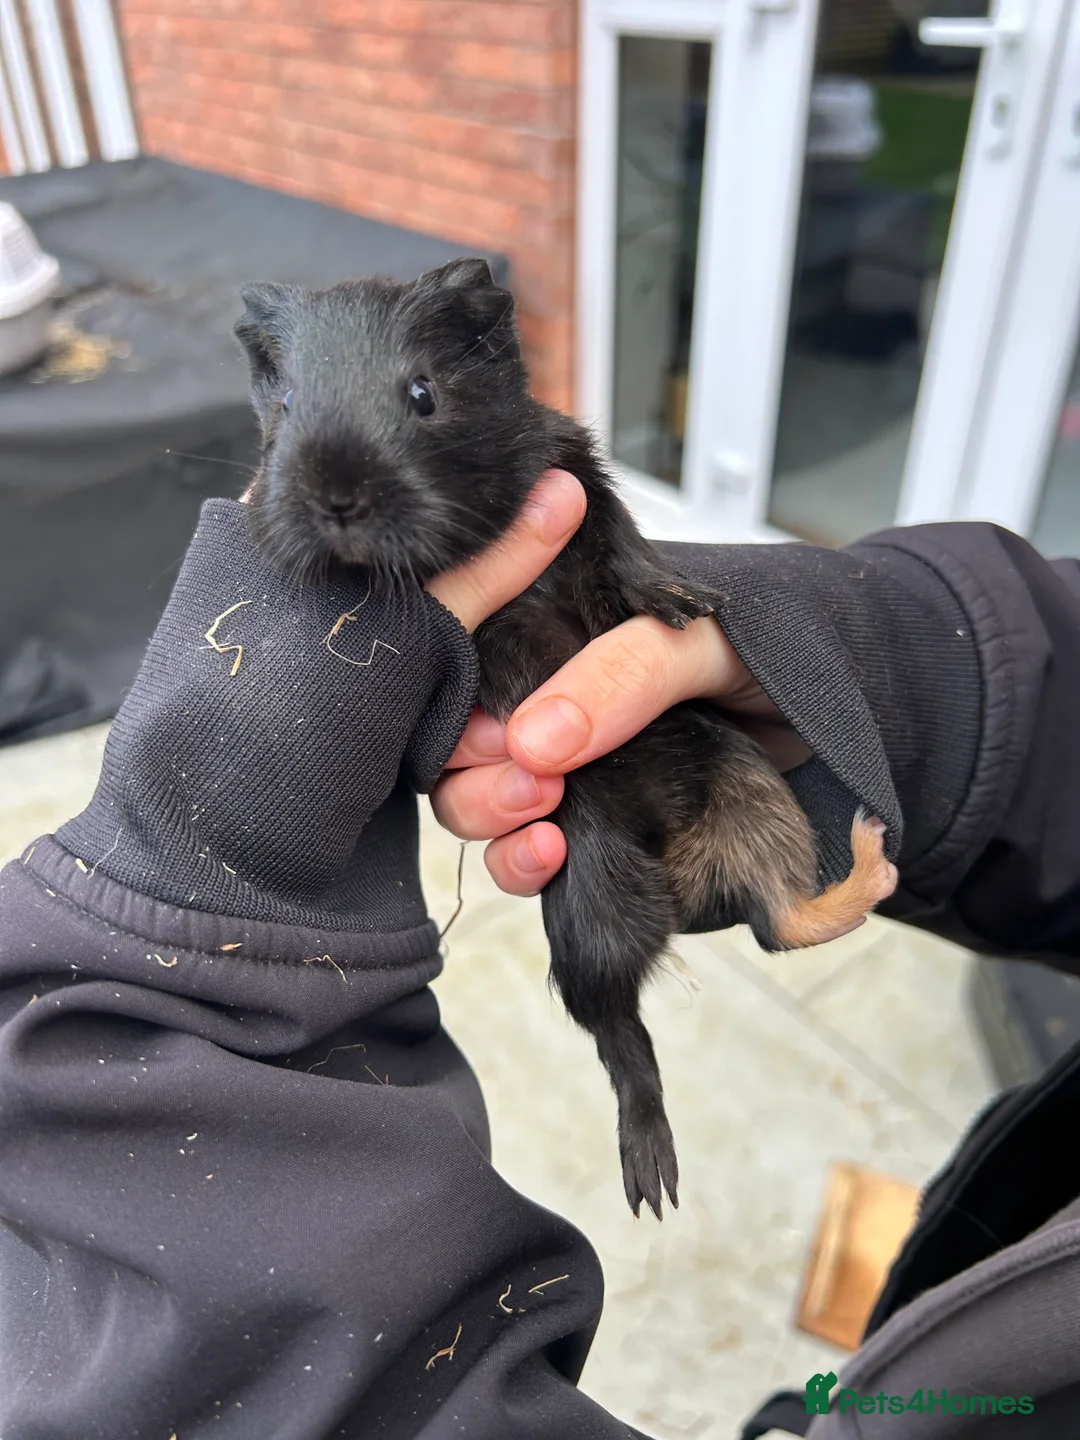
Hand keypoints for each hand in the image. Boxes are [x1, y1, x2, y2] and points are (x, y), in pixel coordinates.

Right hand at [429, 485, 810, 896]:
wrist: (857, 706)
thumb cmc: (781, 646)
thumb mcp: (703, 637)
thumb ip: (627, 671)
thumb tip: (535, 743)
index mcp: (558, 638)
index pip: (465, 664)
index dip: (459, 701)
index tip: (493, 728)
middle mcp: (550, 707)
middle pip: (458, 749)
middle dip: (473, 775)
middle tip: (531, 785)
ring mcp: (571, 775)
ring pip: (482, 807)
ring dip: (492, 825)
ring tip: (545, 828)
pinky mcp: (598, 834)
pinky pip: (530, 861)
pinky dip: (524, 867)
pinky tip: (552, 859)